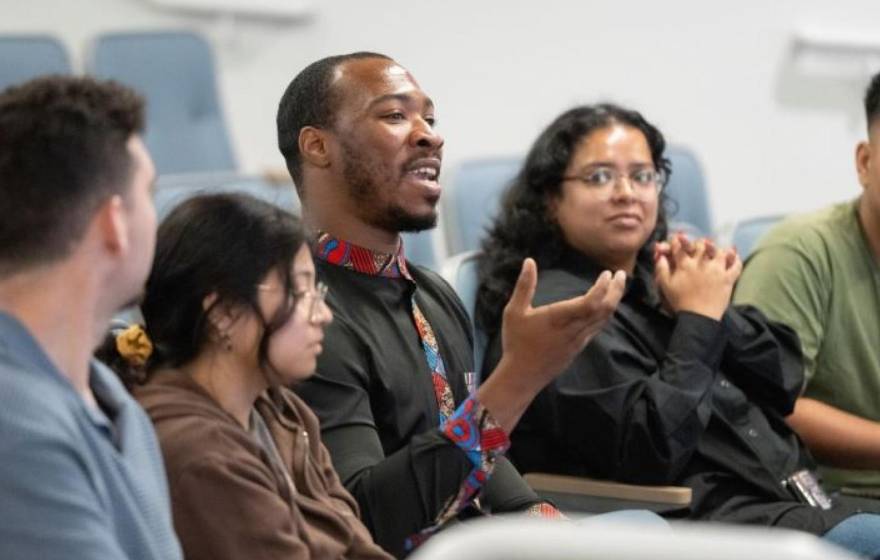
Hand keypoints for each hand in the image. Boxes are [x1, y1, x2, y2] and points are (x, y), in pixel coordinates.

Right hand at [479, 258, 625, 432]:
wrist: (522, 375)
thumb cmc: (516, 342)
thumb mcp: (514, 311)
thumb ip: (524, 286)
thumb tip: (529, 261)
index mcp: (560, 318)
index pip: (591, 302)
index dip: (602, 287)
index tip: (607, 273)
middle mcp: (574, 329)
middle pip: (605, 309)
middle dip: (616, 291)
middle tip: (621, 275)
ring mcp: (579, 340)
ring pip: (604, 319)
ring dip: (613, 301)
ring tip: (617, 286)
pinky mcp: (579, 347)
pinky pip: (598, 327)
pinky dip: (605, 313)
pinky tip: (603, 306)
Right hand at [654, 236, 741, 320]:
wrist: (698, 318)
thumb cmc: (680, 302)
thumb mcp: (665, 285)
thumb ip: (661, 268)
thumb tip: (660, 255)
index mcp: (685, 265)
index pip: (680, 245)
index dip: (678, 240)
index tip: (679, 239)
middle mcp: (702, 264)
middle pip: (701, 244)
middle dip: (698, 243)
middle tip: (698, 245)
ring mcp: (717, 271)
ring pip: (720, 251)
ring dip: (717, 249)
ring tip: (715, 250)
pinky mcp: (728, 279)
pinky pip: (736, 265)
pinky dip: (736, 259)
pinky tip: (733, 255)